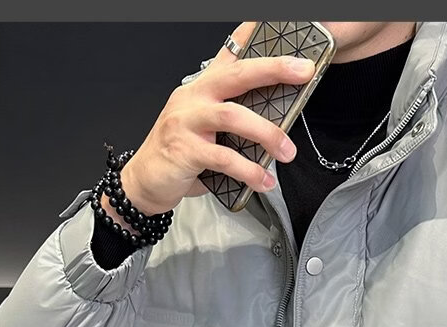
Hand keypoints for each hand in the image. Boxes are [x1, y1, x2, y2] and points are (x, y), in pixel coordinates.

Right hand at [107, 21, 315, 217]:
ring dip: (266, 133)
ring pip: (232, 115)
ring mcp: (187, 122)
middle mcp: (194, 98)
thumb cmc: (179, 155)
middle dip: (272, 70)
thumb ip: (235, 121)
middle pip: (236, 74)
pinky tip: (263, 180)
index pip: (229, 54)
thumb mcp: (207, 130)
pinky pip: (223, 158)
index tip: (274, 26)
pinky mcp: (184, 151)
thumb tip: (277, 128)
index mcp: (202, 88)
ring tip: (287, 151)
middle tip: (301, 71)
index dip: (251, 35)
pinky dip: (248, 171)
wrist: (145, 181)